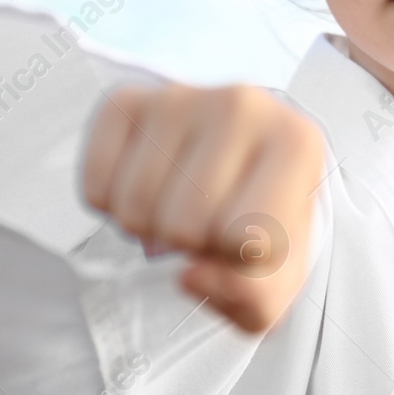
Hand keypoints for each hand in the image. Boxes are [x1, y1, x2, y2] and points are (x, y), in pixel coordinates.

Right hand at [81, 82, 323, 332]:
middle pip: (183, 227)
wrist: (240, 157)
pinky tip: (148, 188)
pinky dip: (112, 207)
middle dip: (191, 245)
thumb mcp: (279, 276)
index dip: (238, 261)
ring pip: (134, 208)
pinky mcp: (127, 101)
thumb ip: (254, 298)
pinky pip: (96, 187)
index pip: (246, 240)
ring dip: (150, 228)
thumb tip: (190, 277)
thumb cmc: (264, 220)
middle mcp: (242, 105)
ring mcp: (180, 96)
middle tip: (209, 222)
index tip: (251, 239)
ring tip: (179, 205)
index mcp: (297, 144)